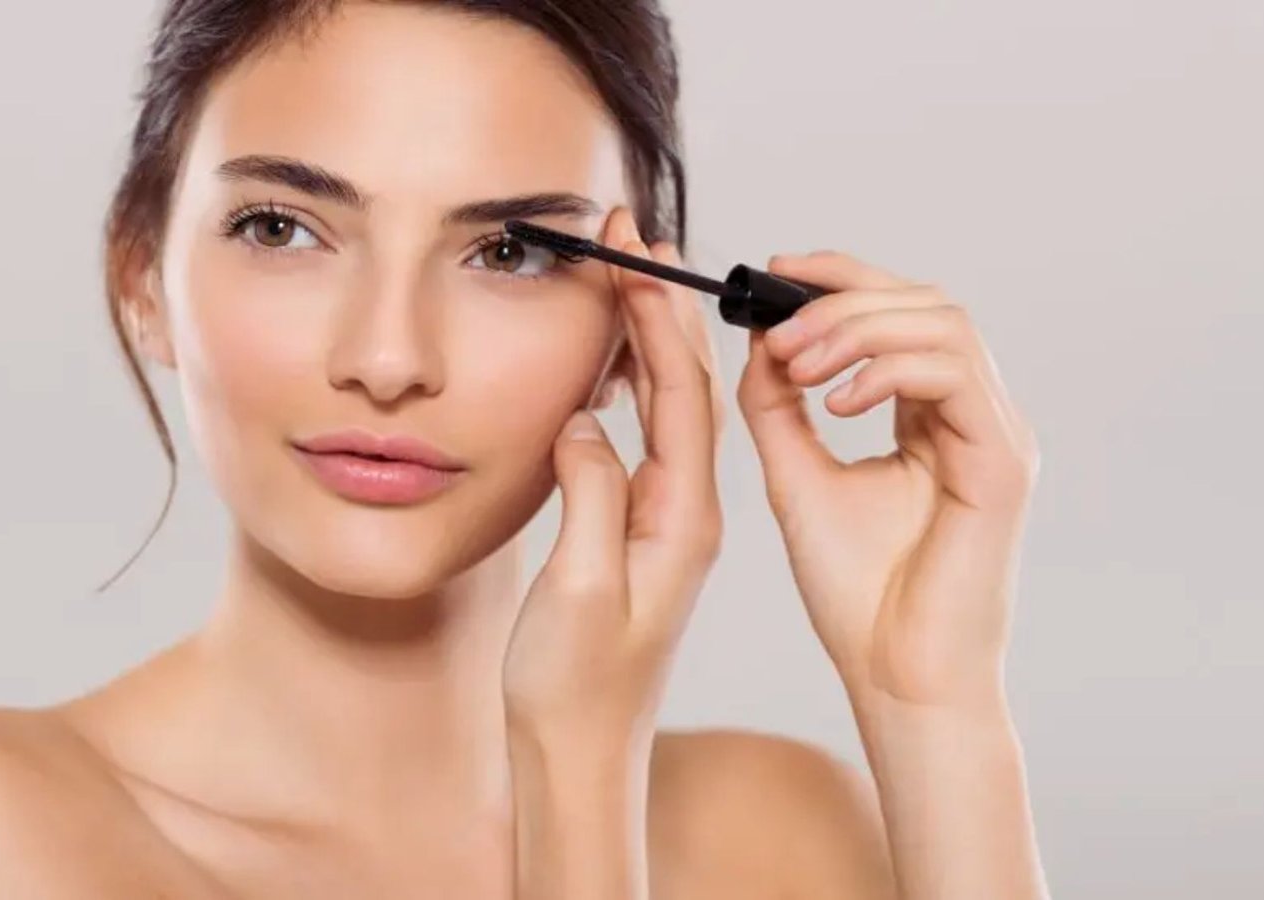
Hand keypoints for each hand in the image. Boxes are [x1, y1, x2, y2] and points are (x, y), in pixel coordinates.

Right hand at [503, 208, 723, 739]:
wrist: (583, 758)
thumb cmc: (575, 688)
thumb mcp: (576, 592)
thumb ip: (591, 498)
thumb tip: (590, 420)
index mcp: (682, 518)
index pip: (683, 392)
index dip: (660, 315)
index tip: (636, 251)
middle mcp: (688, 512)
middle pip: (688, 386)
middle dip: (663, 305)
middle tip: (633, 236)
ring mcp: (668, 522)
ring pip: (671, 409)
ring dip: (651, 338)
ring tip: (626, 276)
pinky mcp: (644, 534)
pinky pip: (650, 440)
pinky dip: (635, 387)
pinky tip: (614, 365)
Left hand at [737, 251, 1039, 708]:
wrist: (897, 678)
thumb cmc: (859, 596)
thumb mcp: (798, 478)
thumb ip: (781, 406)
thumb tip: (761, 337)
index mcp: (933, 418)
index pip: (899, 312)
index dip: (841, 277)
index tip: (774, 270)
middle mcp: (974, 416)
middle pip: (926, 302)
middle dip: (843, 300)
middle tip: (780, 332)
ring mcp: (996, 435)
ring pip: (944, 323)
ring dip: (860, 327)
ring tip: (801, 364)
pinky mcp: (1003, 461)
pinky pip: (955, 374)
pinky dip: (890, 369)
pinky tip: (839, 403)